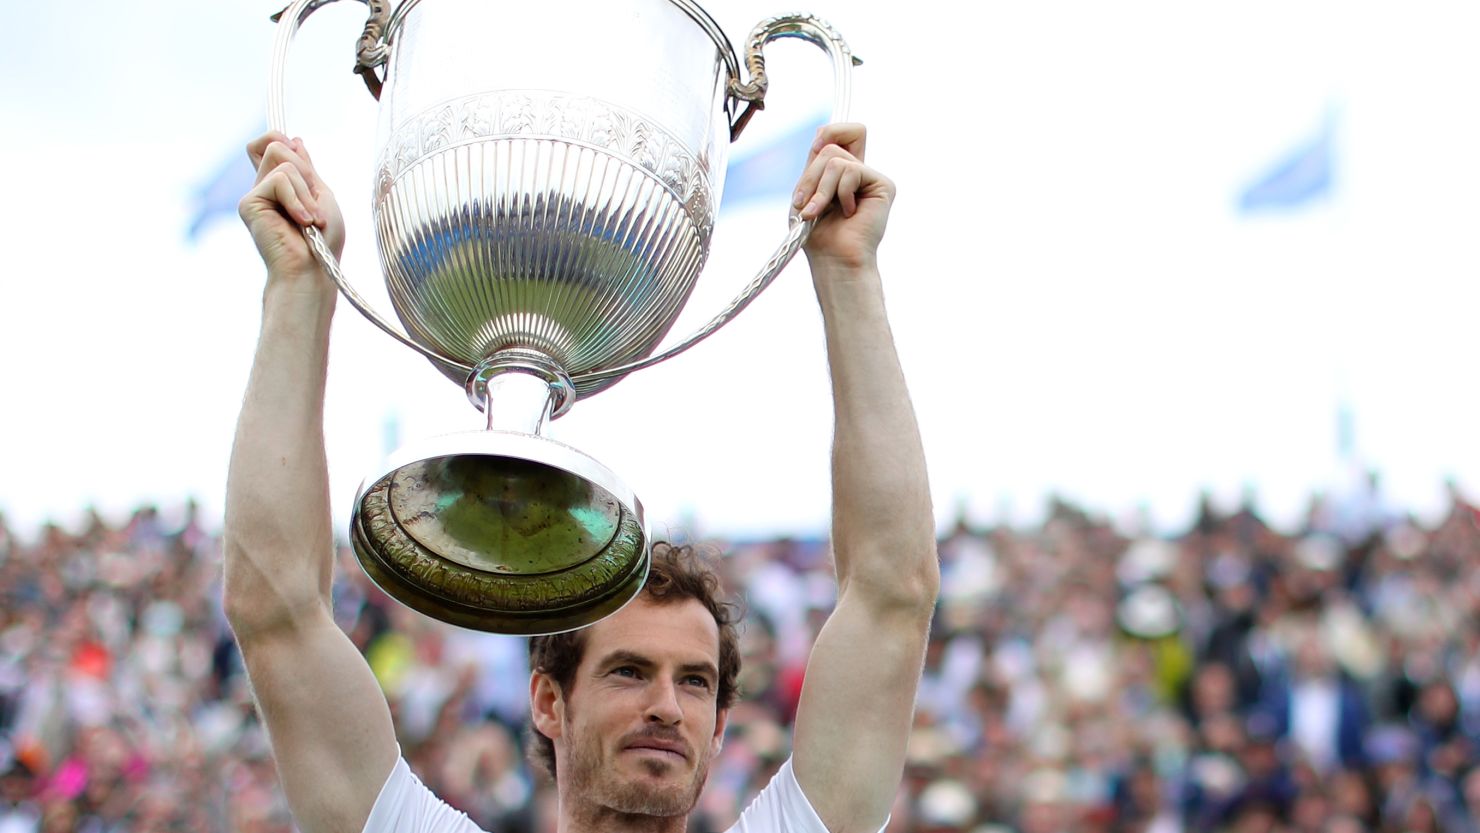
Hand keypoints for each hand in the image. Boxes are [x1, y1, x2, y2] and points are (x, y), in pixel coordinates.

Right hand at [238, 132, 345, 289]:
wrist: (312, 269)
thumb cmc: (323, 241)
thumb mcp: (321, 195)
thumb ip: (305, 168)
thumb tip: (293, 139)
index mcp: (280, 186)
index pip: (269, 144)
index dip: (279, 139)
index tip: (299, 152)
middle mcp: (263, 188)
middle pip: (276, 145)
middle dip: (305, 171)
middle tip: (313, 204)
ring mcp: (254, 195)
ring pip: (281, 159)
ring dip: (306, 190)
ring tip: (311, 219)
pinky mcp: (249, 203)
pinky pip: (280, 179)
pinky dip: (298, 199)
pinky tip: (302, 222)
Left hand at [792, 123, 894, 272]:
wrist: (833, 259)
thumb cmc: (816, 234)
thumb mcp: (806, 191)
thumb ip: (816, 161)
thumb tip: (824, 135)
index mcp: (839, 171)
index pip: (835, 132)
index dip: (826, 134)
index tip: (815, 151)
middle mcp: (858, 170)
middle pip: (831, 143)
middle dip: (811, 176)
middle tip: (809, 205)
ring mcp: (871, 177)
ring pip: (836, 158)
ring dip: (821, 189)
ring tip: (822, 212)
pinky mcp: (883, 184)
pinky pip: (851, 170)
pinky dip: (840, 194)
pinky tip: (849, 213)